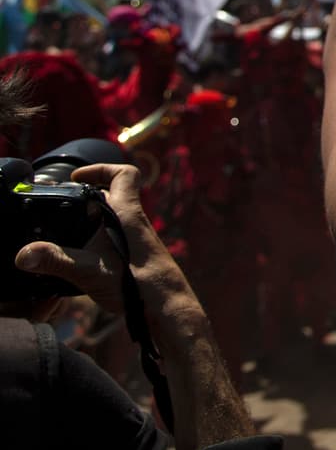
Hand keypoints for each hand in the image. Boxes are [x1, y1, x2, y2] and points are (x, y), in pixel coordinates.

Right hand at [14, 163, 189, 318]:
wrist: (168, 310)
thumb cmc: (142, 286)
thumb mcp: (92, 271)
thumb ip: (57, 261)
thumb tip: (25, 254)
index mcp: (129, 215)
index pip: (125, 174)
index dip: (101, 168)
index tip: (77, 178)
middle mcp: (135, 223)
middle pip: (112, 196)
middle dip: (85, 198)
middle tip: (60, 208)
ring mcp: (136, 240)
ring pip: (111, 219)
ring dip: (89, 222)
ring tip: (63, 234)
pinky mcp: (134, 256)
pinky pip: (112, 239)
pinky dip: (94, 242)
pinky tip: (78, 258)